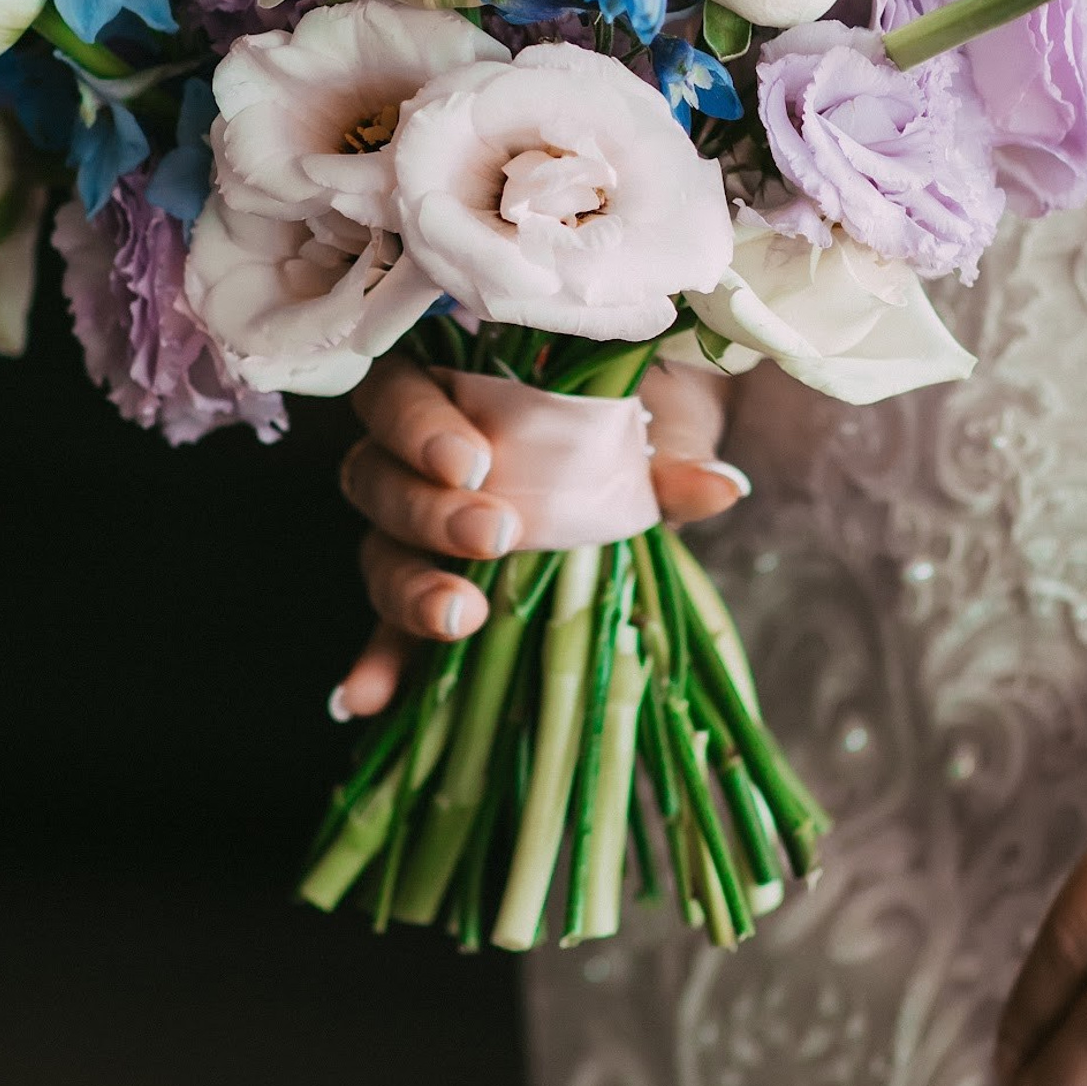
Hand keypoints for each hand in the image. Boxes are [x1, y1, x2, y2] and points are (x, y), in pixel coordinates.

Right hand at [331, 358, 743, 719]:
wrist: (654, 445)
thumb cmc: (640, 410)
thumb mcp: (659, 420)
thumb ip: (671, 453)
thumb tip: (717, 488)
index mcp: (453, 386)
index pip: (397, 393)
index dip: (418, 426)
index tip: (474, 462)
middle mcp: (415, 454)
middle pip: (377, 479)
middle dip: (429, 512)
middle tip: (495, 534)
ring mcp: (416, 527)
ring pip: (380, 550)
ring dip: (409, 588)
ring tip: (459, 617)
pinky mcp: (432, 588)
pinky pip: (388, 629)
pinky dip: (380, 663)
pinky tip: (369, 699)